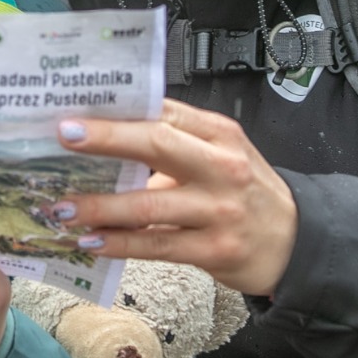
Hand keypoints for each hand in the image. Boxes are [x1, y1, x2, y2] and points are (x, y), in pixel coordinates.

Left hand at [49, 99, 297, 296]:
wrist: (296, 242)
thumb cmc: (246, 191)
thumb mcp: (221, 153)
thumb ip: (175, 143)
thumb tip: (103, 140)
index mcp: (218, 133)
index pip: (163, 110)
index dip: (119, 109)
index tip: (77, 107)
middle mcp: (221, 166)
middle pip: (157, 144)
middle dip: (106, 139)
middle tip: (62, 137)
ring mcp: (219, 209)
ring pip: (149, 203)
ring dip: (100, 206)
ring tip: (62, 206)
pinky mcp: (215, 249)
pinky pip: (156, 245)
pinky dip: (119, 243)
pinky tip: (91, 241)